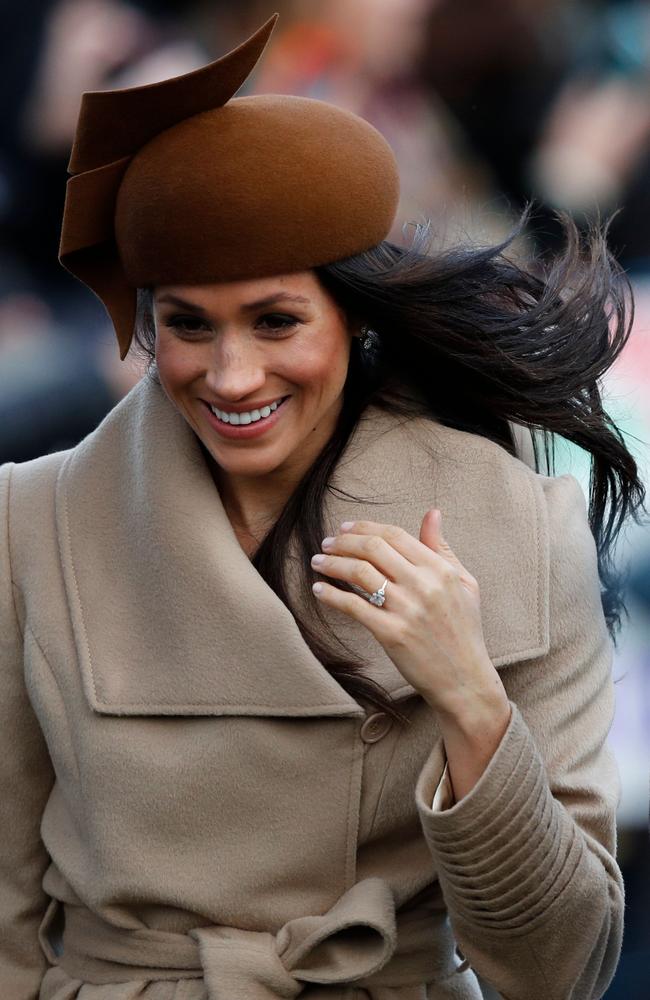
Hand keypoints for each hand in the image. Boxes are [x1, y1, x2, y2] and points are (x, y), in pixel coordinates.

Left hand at [310, 509, 506, 719]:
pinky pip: (354, 606)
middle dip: (343, 541)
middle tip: (326, 543)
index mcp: (440, 569)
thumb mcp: (464, 583)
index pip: (395, 535)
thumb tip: (432, 512)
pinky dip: (332, 595)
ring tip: (318, 562)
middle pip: (373, 548)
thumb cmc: (464, 630)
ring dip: (332, 563)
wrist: (464, 680)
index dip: (365, 527)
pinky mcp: (392, 634)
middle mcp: (424, 585)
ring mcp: (407, 610)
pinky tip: (319, 589)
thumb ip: (441, 548)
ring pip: (359, 573)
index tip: (345, 528)